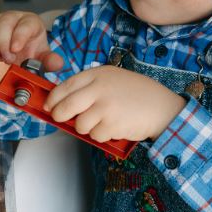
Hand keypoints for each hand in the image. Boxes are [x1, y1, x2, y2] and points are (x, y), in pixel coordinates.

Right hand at [0, 11, 63, 86]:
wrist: (13, 61)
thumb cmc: (29, 55)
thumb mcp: (41, 60)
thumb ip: (50, 61)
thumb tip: (57, 63)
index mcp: (30, 22)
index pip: (25, 23)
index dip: (19, 36)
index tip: (15, 50)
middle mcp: (11, 18)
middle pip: (4, 22)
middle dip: (4, 44)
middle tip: (9, 60)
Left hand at [43, 65, 187, 142]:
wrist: (162, 107)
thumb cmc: (137, 94)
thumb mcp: (112, 78)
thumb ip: (90, 86)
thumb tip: (63, 102)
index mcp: (97, 75)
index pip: (65, 86)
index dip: (53, 98)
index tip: (48, 106)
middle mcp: (99, 89)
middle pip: (66, 107)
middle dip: (59, 115)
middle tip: (60, 118)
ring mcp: (105, 107)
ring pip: (79, 125)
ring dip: (86, 128)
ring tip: (100, 122)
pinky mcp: (111, 124)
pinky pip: (94, 136)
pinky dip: (101, 136)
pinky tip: (113, 127)